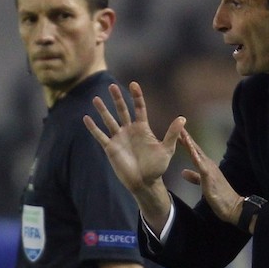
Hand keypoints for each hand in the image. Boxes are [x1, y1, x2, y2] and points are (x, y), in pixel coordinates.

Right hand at [83, 81, 184, 224]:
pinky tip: (86, 118)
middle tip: (112, 86)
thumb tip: (182, 118)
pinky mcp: (111, 148)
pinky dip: (93, 128)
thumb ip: (172, 134)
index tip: (133, 84)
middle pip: (122, 110)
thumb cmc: (157, 167)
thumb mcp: (167, 150)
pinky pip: (100, 136)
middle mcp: (130, 130)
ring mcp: (119, 138)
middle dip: (117, 98)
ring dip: (103, 110)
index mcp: (143, 128)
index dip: (136, 96)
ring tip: (96, 99)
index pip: (139, 108)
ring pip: (109, 120)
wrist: (144, 183)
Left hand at [179, 127, 244, 225]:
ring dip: (191, 144)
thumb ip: (194, 177)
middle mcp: (209, 165)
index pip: (194, 151)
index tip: (178, 133)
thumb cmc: (220, 195)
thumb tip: (183, 172)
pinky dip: (197, 159)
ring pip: (198, 155)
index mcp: (206, 166)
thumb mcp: (203, 184)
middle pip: (196, 149)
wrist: (233, 206)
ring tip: (183, 134)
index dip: (186, 142)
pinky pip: (202, 167)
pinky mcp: (211, 178)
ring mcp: (210, 170)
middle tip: (178, 126)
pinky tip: (192, 153)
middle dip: (187, 138)